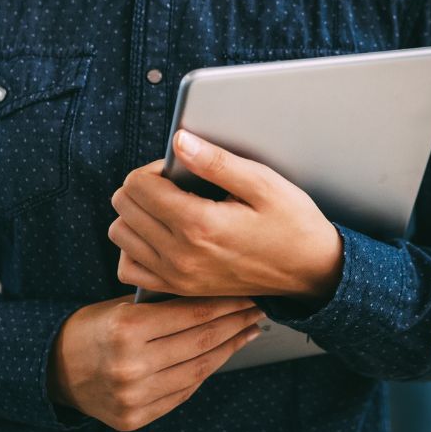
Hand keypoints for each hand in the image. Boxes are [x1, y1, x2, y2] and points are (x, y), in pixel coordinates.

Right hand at [47, 296, 264, 431]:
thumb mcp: (122, 306)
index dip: (225, 303)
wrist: (52, 370)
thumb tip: (217, 297)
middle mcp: (130, 366)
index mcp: (126, 329)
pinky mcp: (134, 419)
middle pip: (200, 342)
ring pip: (197, 370)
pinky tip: (220, 356)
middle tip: (257, 309)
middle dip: (234, 323)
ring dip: (228, 349)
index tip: (247, 293)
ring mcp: (133, 397)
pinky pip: (182, 393)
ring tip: (248, 332)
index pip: (191, 314)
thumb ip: (163, 307)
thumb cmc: (91, 328)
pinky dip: (204, 373)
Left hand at [108, 131, 344, 301]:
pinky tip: (158, 236)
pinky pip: (129, 269)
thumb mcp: (262, 183)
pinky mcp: (179, 290)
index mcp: (199, 224)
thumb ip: (216, 162)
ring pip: (120, 235)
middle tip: (174, 185)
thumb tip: (179, 142)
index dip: (155, 168)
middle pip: (124, 207)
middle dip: (143, 186)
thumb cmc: (292, 223)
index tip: (178, 169)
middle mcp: (181, 254)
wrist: (310, 270)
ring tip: (166, 208)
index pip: (139, 185)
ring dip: (136, 215)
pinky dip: (135, 248)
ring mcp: (177, 276)